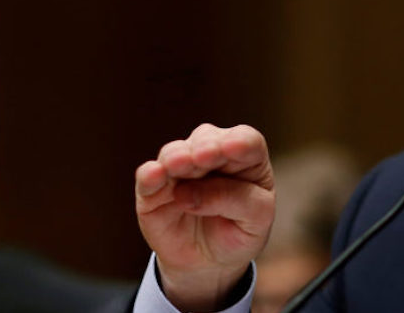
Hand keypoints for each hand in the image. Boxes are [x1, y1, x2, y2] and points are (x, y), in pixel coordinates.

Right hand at [135, 123, 274, 310]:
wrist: (211, 264)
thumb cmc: (240, 232)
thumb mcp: (256, 220)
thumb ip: (235, 200)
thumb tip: (188, 193)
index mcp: (247, 160)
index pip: (247, 141)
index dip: (239, 141)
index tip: (232, 147)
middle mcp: (212, 156)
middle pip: (208, 139)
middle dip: (205, 147)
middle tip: (202, 157)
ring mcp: (181, 171)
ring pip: (175, 152)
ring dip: (177, 157)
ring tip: (178, 165)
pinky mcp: (153, 191)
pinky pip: (147, 177)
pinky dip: (149, 175)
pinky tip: (153, 175)